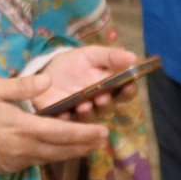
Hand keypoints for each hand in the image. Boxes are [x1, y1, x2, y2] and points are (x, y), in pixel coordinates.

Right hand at [0, 71, 111, 171]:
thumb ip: (23, 86)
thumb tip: (49, 80)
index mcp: (23, 127)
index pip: (62, 132)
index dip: (84, 133)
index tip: (103, 132)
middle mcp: (24, 147)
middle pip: (62, 149)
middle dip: (84, 145)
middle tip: (103, 140)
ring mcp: (17, 160)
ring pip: (52, 158)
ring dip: (72, 153)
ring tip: (89, 147)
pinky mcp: (10, 167)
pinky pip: (37, 162)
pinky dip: (54, 156)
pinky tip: (62, 151)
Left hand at [25, 44, 143, 121]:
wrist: (47, 72)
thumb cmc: (75, 64)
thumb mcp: (92, 55)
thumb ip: (111, 56)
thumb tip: (134, 58)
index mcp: (112, 87)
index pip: (126, 92)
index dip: (129, 91)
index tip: (127, 86)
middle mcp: (102, 103)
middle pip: (111, 108)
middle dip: (108, 104)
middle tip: (102, 98)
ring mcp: (85, 114)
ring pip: (92, 118)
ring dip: (90, 113)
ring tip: (84, 106)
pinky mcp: (67, 121)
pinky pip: (69, 124)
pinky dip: (67, 119)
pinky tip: (65, 114)